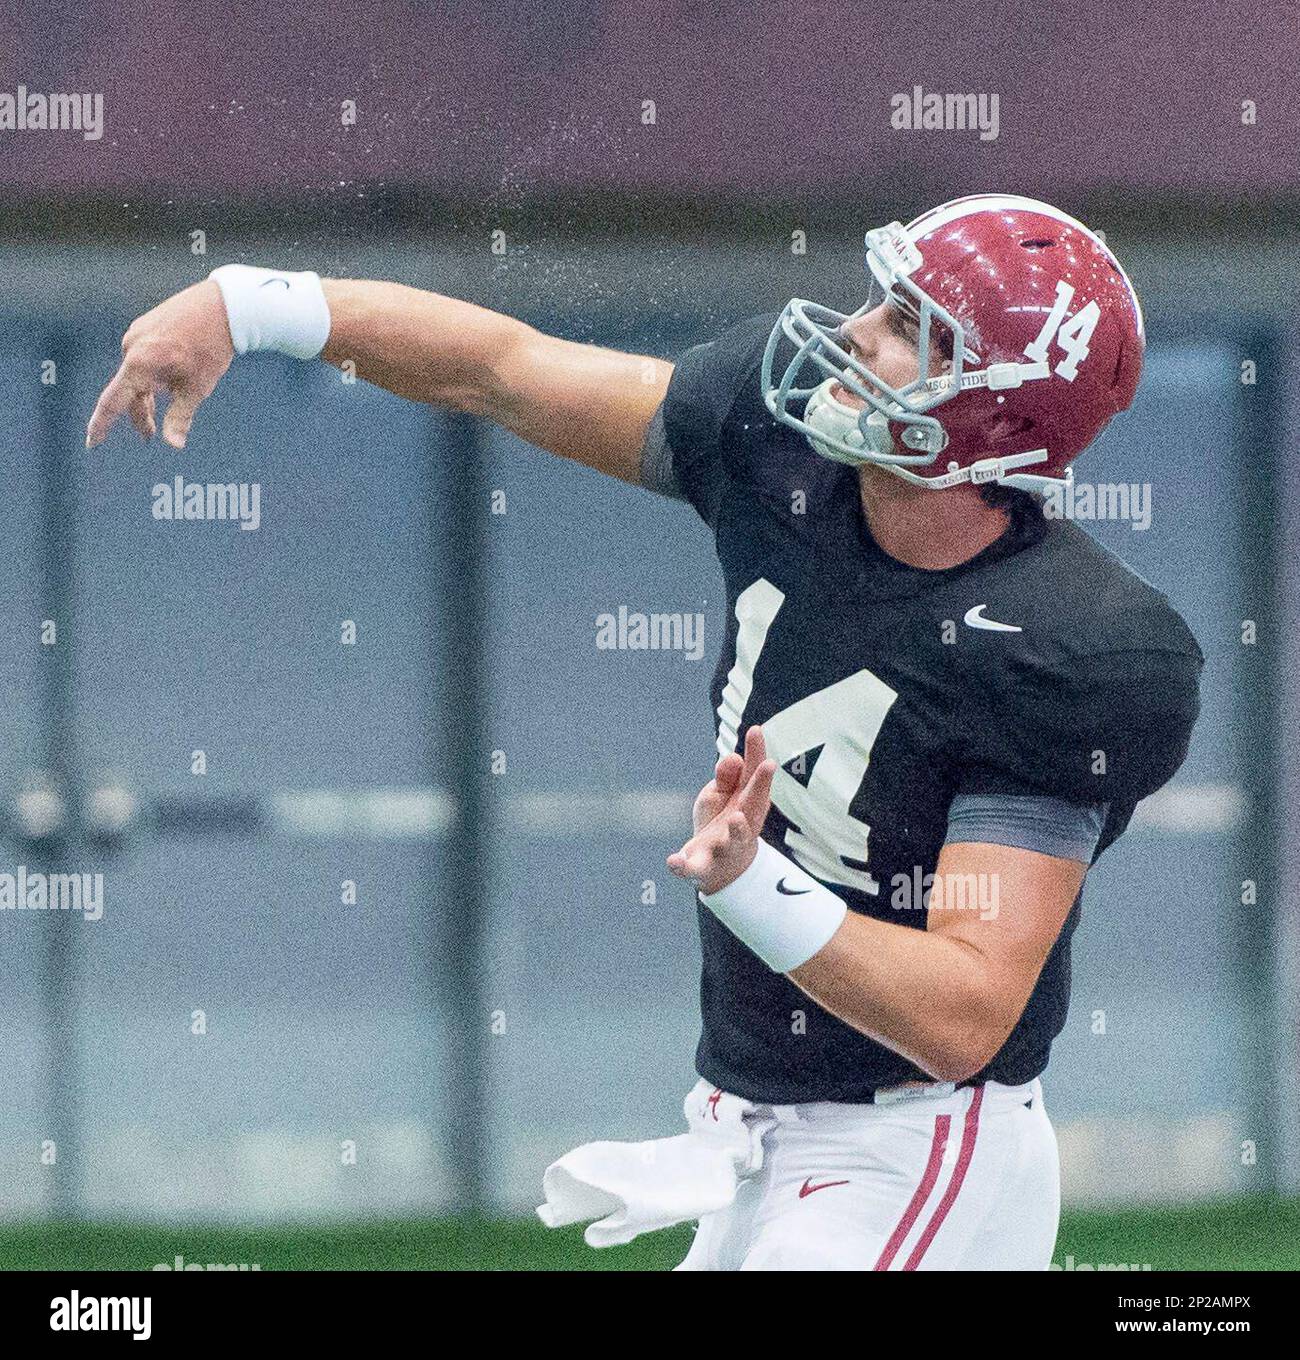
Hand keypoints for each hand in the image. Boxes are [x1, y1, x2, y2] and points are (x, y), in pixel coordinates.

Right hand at [86, 279, 234, 448]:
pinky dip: (150, 377)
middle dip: (139, 414)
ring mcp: (137, 334)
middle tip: (150, 436)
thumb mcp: (198, 388)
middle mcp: (131, 346)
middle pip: (128, 391)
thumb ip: (180, 417)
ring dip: (146, 396)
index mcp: (140, 363)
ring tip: (157, 414)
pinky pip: (141, 359)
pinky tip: (167, 383)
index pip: (113, 401)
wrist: (224, 306)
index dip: (101, 424)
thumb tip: (173, 445)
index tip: (92, 442)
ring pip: (135, 375)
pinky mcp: (145, 327)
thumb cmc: (212, 347)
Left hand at [667, 726, 775, 894]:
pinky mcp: (703, 868)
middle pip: (753, 805)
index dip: (756, 754)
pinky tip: (672, 860)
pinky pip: (693, 867)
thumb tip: (732, 757)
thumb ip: (726, 777)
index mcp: (745, 804)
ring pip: (733, 840)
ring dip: (736, 830)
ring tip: (735, 818)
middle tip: (768, 765)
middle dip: (760, 786)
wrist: (719, 871)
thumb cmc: (721, 824)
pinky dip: (682, 866)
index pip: (753, 777)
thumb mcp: (720, 795)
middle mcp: (740, 825)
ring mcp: (723, 848)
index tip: (755, 730)